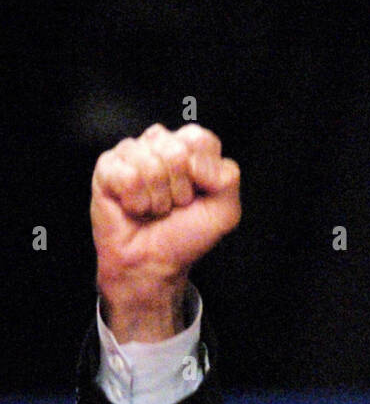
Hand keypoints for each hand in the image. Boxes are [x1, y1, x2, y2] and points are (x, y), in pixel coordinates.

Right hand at [90, 123, 240, 339]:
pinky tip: (134, 208)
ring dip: (157, 199)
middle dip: (180, 189)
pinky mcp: (107, 166)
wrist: (153, 264)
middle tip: (172, 205)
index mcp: (190, 149)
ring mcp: (132, 153)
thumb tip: (195, 160)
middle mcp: (160, 145)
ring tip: (153, 209)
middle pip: (176, 151)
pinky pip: (128, 176)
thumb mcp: (225, 212)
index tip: (196, 197)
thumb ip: (228, 177)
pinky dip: (136, 202)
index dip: (202, 174)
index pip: (200, 139)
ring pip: (151, 164)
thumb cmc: (184, 236)